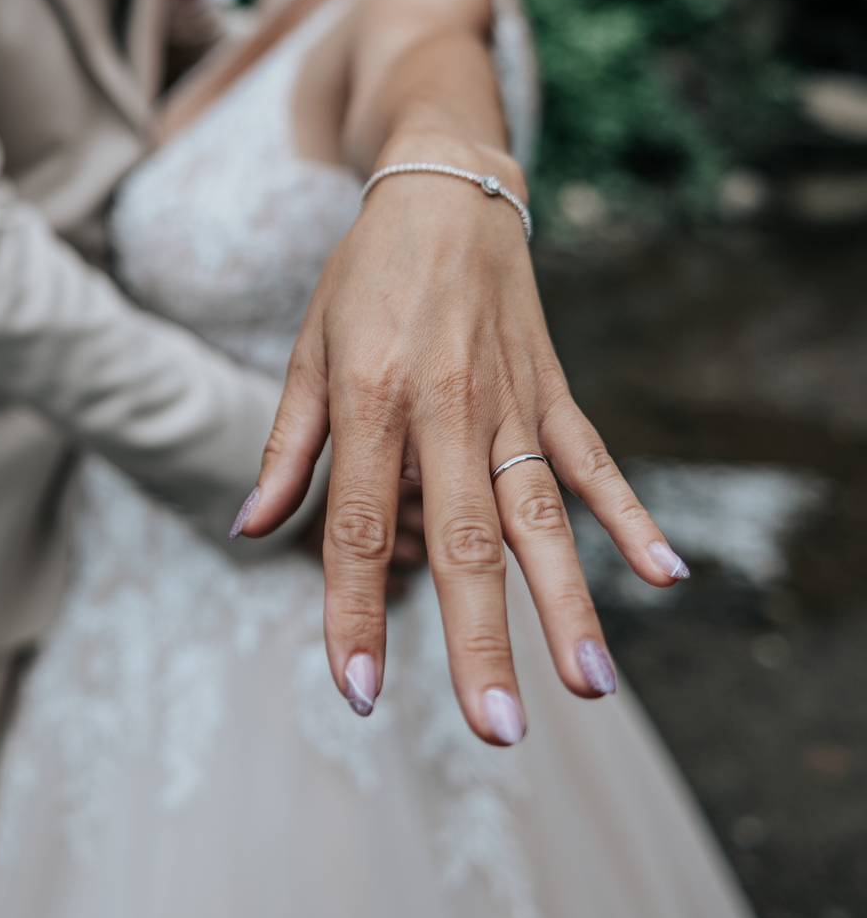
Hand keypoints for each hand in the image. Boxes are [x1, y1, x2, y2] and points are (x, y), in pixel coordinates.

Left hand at [234, 149, 688, 742]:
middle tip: (497, 729)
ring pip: (541, 514)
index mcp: (371, 400)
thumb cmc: (365, 276)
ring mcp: (509, 400)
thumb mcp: (309, 349)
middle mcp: (445, 406)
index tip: (359, 694)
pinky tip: (668, 574)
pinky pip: (595, 459)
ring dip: (568, 600)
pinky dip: (630, 514)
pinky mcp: (554, 389)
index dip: (353, 614)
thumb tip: (249, 529)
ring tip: (589, 684)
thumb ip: (287, 447)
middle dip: (481, 639)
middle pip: (463, 540)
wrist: (443, 188)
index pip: (356, 528)